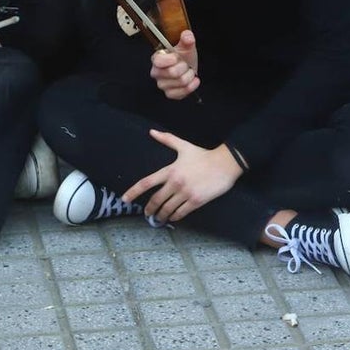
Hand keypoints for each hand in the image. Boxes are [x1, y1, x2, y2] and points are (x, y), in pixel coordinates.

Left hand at [121, 131, 241, 223]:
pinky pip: (181, 213)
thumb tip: (152, 132)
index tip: (125, 199)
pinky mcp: (196, 201)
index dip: (134, 191)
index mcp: (170, 170)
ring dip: (161, 215)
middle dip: (149, 208)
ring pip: (167, 209)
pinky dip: (174, 217)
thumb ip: (167, 139)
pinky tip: (172, 218)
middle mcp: (175, 183)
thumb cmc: (203, 155)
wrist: (225, 164)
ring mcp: (185, 193)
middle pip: (156, 200)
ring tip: (158, 218)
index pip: (147, 182)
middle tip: (146, 213)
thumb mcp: (184, 146)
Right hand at [150, 30, 200, 100]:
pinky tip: (192, 80)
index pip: (158, 61)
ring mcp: (162, 84)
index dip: (171, 59)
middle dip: (185, 67)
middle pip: (173, 72)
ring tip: (188, 71)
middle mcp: (156, 72)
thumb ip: (187, 39)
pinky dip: (191, 86)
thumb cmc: (183, 57)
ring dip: (189, 76)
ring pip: (181, 82)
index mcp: (157, 58)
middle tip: (186, 64)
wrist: (188, 68)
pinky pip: (182, 92)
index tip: (177, 56)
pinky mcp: (169, 93)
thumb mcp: (186, 46)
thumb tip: (187, 36)